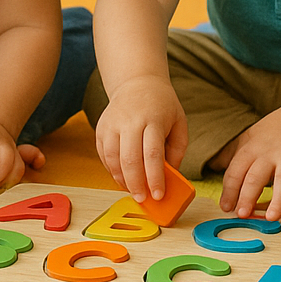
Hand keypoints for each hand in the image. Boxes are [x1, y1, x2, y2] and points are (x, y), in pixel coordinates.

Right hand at [94, 76, 187, 203]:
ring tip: (132, 190)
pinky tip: (122, 178)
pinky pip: (104, 155)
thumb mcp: (179, 123)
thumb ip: (176, 150)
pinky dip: (111, 170)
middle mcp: (130, 120)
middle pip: (130, 158)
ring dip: (122, 179)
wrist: (137, 82)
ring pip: (112, 158)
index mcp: (153, 118)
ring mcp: (112, 123)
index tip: (158, 195)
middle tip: (143, 199)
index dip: (154, 177)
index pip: (152, 153)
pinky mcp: (101, 128)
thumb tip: (169, 177)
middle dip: (136, 183)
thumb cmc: (162, 106)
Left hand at [218, 105, 280, 220]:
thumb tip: (212, 165)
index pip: (236, 171)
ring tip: (273, 218)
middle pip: (256, 176)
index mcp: (252, 149)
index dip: (229, 190)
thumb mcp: (249, 137)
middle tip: (243, 214)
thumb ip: (231, 154)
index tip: (225, 207)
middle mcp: (270, 154)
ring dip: (278, 200)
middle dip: (248, 196)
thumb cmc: (274, 131)